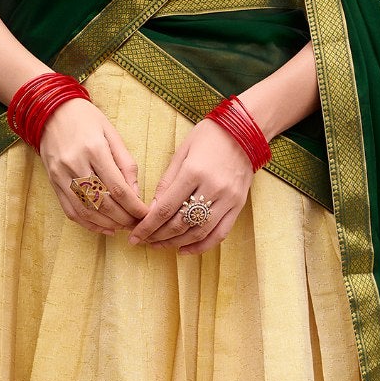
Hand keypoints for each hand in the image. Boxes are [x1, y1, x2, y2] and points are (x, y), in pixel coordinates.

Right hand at [37, 98, 144, 233]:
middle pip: (102, 203)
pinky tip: (104, 227)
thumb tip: (135, 193)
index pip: (118, 188)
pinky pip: (71, 210)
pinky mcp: (53, 182)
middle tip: (138, 224)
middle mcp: (75, 164)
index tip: (146, 215)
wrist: (50, 110)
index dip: (134, 207)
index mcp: (94, 149)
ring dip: (107, 224)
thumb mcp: (111, 133)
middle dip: (124, 218)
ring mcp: (61, 175)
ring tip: (123, 227)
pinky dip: (88, 224)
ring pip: (86, 211)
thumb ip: (125, 163)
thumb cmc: (86, 119)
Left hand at [129, 118, 253, 255]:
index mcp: (193, 172)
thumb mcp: (182, 151)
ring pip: (198, 232)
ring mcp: (228, 199)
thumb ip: (167, 181)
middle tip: (144, 241)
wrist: (245, 130)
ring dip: (176, 243)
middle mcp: (212, 188)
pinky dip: (202, 246)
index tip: (134, 237)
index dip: (147, 226)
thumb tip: (152, 209)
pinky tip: (185, 249)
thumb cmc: (209, 136)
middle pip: (180, 223)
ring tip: (160, 245)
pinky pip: (220, 234)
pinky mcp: (239, 205)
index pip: (165, 208)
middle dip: (158, 236)